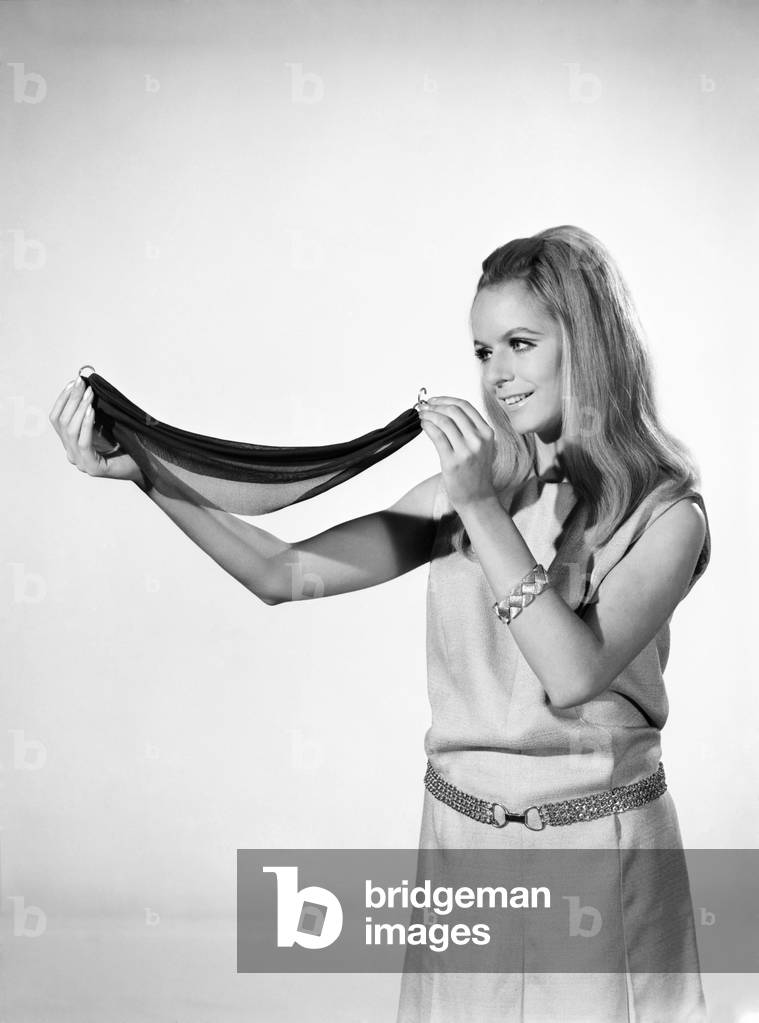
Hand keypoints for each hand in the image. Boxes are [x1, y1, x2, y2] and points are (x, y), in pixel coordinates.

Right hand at [49, 375, 146, 485]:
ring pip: (70, 431)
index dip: (63, 399)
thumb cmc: (127, 447)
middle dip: (72, 399)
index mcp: (72, 443)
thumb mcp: (105, 426)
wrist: (143, 467)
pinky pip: (83, 442)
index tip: (73, 383)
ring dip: (79, 408)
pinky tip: (91, 411)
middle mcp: (72, 453)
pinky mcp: (92, 468)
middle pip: (62, 422)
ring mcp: (80, 462)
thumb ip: (93, 414)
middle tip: (81, 383)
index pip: (57, 419)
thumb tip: (88, 388)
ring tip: (89, 394)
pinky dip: (86, 425)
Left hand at [416, 395, 497, 510]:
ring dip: (429, 415)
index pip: (466, 406)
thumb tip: (445, 410)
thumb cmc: (476, 473)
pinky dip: (428, 426)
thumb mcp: (481, 446)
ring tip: (422, 415)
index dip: (447, 399)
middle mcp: (479, 440)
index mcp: (488, 433)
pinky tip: (424, 425)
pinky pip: (437, 436)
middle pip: (454, 411)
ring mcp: (466, 451)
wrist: (477, 497)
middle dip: (435, 405)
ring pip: (444, 421)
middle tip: (425, 406)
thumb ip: (470, 429)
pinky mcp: (452, 461)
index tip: (435, 400)